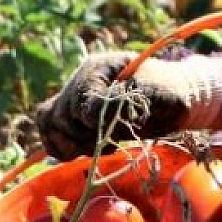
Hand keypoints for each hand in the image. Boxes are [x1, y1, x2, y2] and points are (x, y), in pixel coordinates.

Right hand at [34, 51, 221, 159]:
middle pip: (61, 114)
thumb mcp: (156, 95)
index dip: (96, 121)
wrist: (173, 99)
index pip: (82, 100)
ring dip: (70, 143)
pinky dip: (59, 146)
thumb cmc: (169, 93)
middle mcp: (81, 80)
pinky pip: (49, 130)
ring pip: (50, 121)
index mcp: (100, 68)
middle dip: (84, 135)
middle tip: (109, 144)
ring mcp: (75, 97)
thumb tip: (95, 114)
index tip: (115, 129)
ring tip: (95, 148)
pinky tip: (81, 153)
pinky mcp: (74, 115)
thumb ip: (126, 102)